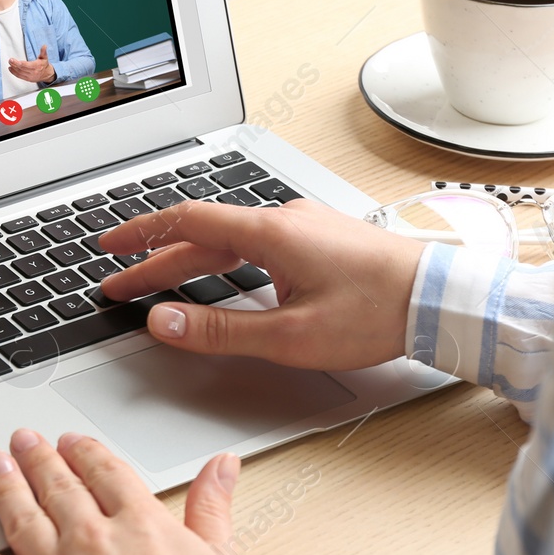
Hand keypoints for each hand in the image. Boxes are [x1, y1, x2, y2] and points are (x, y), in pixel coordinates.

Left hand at [0, 429, 248, 554]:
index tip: (70, 443)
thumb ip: (213, 507)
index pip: (102, 471)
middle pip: (56, 486)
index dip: (82, 452)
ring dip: (3, 483)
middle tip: (22, 440)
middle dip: (37, 458)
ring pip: (19, 515)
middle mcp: (91, 539)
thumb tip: (222, 465)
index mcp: (138, 523)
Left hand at [8, 44, 54, 82]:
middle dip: (14, 64)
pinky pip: (19, 76)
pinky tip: (11, 69)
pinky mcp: (28, 79)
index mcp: (37, 66)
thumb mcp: (44, 57)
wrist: (47, 75)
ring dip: (13, 69)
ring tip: (10, 64)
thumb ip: (43, 52)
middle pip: (21, 68)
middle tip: (10, 60)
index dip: (18, 63)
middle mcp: (33, 72)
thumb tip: (44, 46)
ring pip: (20, 73)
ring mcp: (30, 76)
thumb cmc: (44, 65)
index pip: (26, 65)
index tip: (13, 60)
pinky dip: (14, 73)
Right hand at [97, 199, 423, 370]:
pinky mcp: (319, 240)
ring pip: (230, 242)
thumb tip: (163, 321)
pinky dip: (225, 263)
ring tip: (160, 287)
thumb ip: (219, 329)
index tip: (109, 246)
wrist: (444, 301)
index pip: (185, 222)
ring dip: (190, 264)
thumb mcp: (290, 334)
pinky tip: (223, 282)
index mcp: (269, 232)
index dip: (141, 234)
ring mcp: (303, 227)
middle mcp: (283, 220)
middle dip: (156, 262)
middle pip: (202, 236)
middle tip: (120, 284)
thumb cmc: (379, 312)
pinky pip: (256, 245)